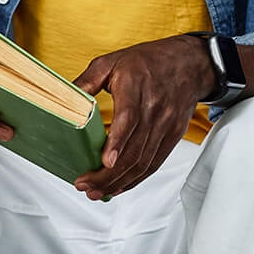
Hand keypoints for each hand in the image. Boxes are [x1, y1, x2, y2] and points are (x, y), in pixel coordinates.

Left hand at [74, 35, 213, 200]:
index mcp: (136, 85)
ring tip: (97, 191)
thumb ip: (86, 81)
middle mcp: (155, 107)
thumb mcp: (111, 61)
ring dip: (119, 181)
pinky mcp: (174, 135)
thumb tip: (62, 99)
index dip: (117, 142)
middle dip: (109, 174)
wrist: (190, 63)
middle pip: (134, 149)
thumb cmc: (149, 61)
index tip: (105, 161)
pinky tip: (119, 185)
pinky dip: (136, 178)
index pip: (129, 118)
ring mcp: (167, 124)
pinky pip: (155, 162)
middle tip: (85, 185)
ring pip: (144, 161)